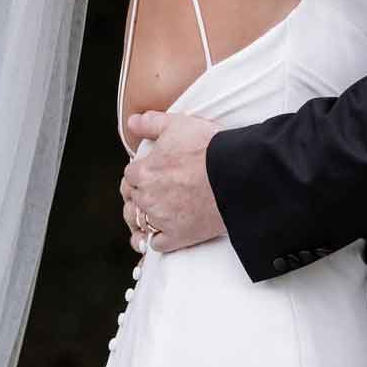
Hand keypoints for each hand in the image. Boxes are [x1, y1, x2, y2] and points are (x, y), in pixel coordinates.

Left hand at [120, 111, 225, 253]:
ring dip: (140, 218)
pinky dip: (154, 241)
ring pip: (139, 222)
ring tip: (149, 213)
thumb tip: (131, 122)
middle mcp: (148, 198)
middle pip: (132, 198)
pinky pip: (155, 244)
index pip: (129, 175)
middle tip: (151, 190)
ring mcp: (162, 219)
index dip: (139, 172)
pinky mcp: (178, 237)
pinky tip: (158, 235)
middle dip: (138, 193)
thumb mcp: (178, 124)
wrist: (236, 175)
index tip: (149, 172)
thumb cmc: (208, 147)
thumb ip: (150, 123)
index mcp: (143, 172)